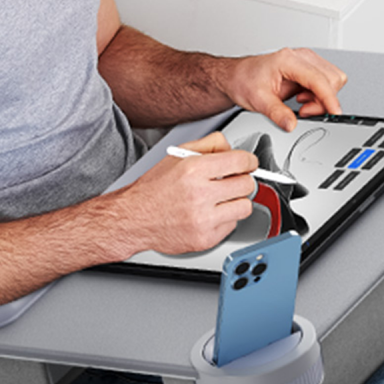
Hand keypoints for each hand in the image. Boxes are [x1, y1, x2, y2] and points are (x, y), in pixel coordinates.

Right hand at [112, 132, 257, 254]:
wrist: (134, 218)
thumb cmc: (155, 188)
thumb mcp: (178, 155)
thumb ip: (209, 144)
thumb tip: (232, 148)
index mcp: (194, 170)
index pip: (241, 161)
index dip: (249, 161)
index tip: (249, 164)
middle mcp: (199, 195)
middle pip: (247, 184)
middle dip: (242, 181)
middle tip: (233, 181)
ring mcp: (203, 220)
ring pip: (245, 207)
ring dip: (236, 202)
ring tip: (221, 199)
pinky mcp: (205, 239)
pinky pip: (232, 226)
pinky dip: (225, 219)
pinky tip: (209, 214)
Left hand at [220, 47, 347, 131]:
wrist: (237, 76)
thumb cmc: (244, 80)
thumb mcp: (258, 100)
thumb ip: (277, 113)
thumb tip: (291, 124)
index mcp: (288, 60)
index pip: (319, 79)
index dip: (329, 98)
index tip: (334, 113)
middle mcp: (301, 57)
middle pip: (332, 79)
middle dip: (323, 101)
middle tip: (304, 112)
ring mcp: (307, 61)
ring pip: (333, 80)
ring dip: (322, 98)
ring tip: (302, 105)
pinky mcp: (309, 69)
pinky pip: (327, 82)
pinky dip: (319, 96)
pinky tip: (302, 100)